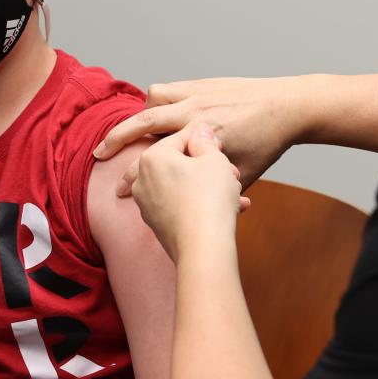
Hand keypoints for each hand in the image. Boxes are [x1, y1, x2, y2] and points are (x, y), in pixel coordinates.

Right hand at [94, 77, 308, 195]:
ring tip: (139, 132)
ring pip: (154, 98)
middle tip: (99, 154)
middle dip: (116, 139)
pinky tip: (162, 116)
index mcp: (201, 137)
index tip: (119, 190)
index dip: (134, 176)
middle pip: (141, 122)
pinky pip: (170, 90)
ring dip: (142, 114)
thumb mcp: (243, 175)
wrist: (289, 106)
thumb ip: (217, 191)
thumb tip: (199, 213)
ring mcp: (197, 93)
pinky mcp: (203, 83)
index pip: (155, 155)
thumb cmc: (268, 144)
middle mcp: (194, 111)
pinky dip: (160, 102)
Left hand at [129, 125, 250, 261]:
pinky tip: (227, 210)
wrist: (204, 247)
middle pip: (181, 164)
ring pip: (183, 186)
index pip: (183, 138)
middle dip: (209, 169)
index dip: (208, 144)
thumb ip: (205, 140)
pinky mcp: (157, 224)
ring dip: (209, 189)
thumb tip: (199, 132)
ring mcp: (147, 204)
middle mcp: (142, 179)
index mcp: (152, 157)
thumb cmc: (209, 198)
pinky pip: (181, 206)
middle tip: (232, 175)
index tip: (223, 153)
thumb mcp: (214, 159)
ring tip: (235, 196)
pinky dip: (200, 205)